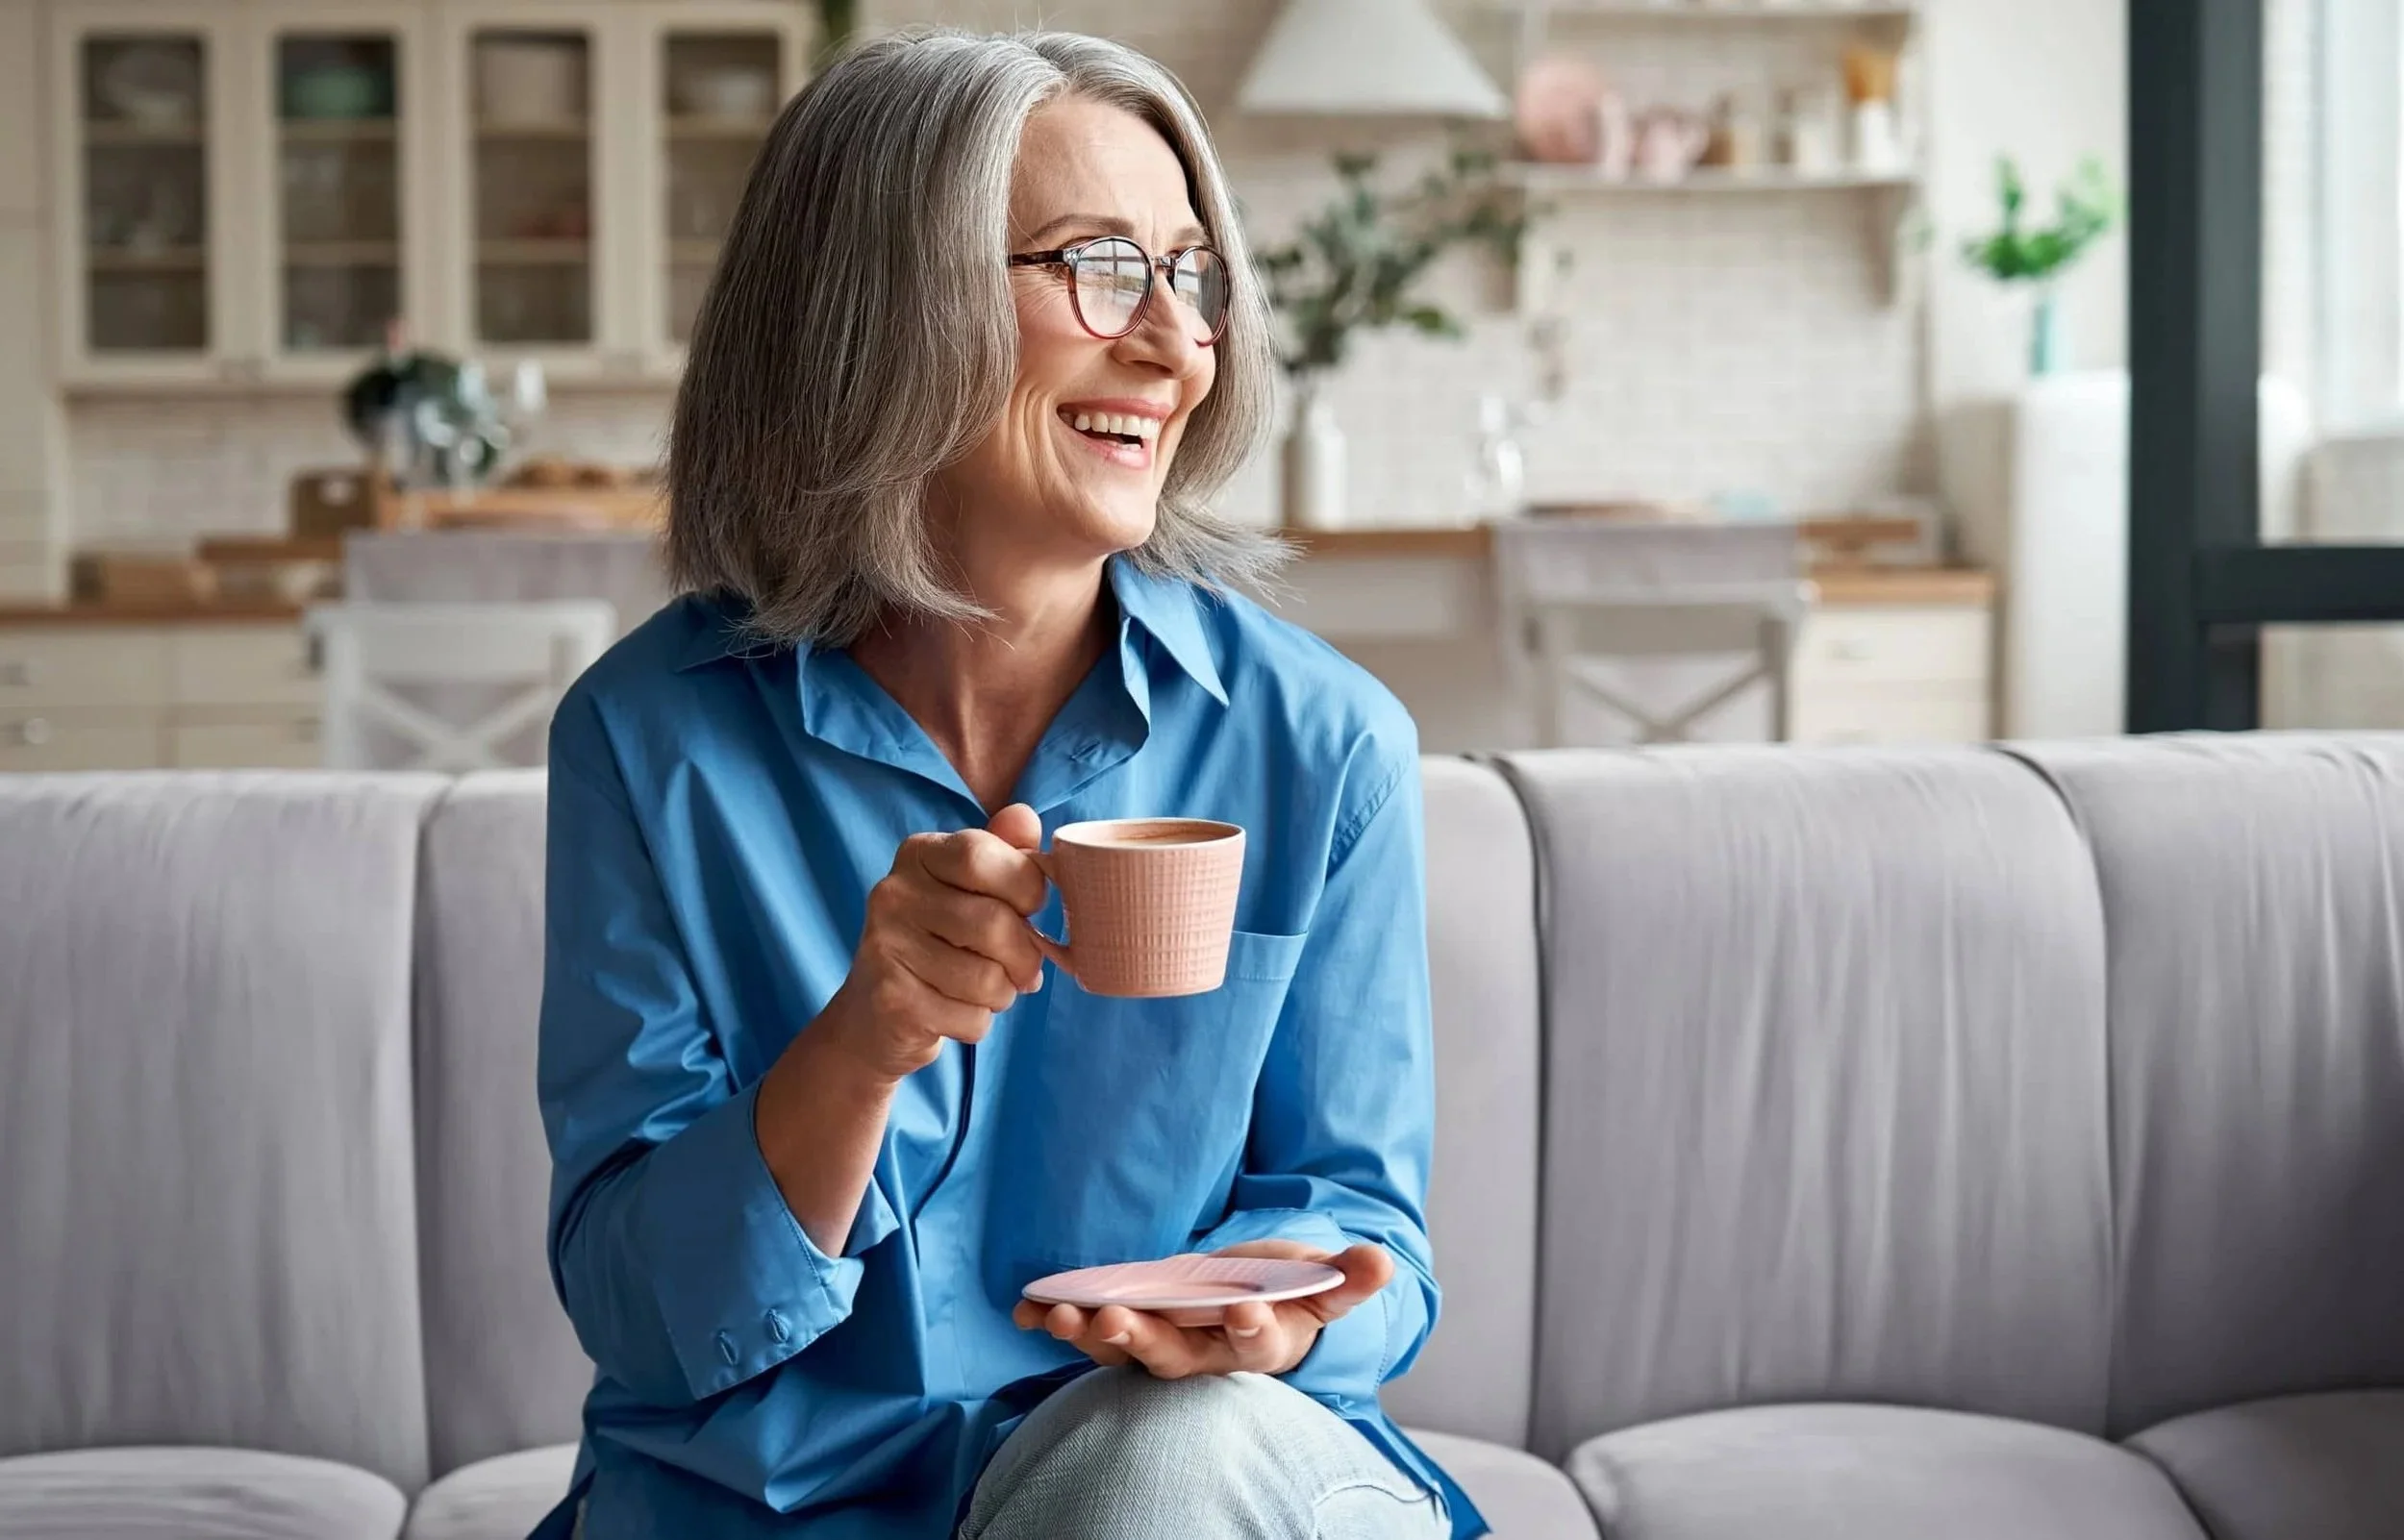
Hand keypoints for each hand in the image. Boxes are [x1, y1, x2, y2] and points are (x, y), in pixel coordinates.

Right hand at [817, 803, 1049, 1081]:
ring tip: (984, 989)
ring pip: (988, 979)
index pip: (981, 855)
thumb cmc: (940, 943)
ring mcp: (885, 947)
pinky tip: (954, 1011)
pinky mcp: (891, 1001)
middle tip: (1018, 967)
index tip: (1028, 908)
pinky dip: (978, 1022)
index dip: (1025, 887)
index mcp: (918, 854)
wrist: (874, 1017)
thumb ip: (1003, 852)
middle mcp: (893, 894)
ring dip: (1002, 993)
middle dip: (1024, 956)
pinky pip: (971, 1018)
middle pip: (994, 923)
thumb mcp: (970, 889)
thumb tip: (1024, 816)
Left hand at [1009, 1241, 1393, 1378]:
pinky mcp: (1128, 1331)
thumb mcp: (1320, 1285)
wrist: (1249, 1309)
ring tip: (1056, 1315)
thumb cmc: (1285, 1296)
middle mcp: (1204, 1355)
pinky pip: (1089, 1333)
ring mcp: (1161, 1346)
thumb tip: (1382, 1259)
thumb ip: (1348, 1279)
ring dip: (1089, 1335)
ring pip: (1123, 1351)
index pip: (1253, 1343)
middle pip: (1172, 1357)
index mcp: (1257, 1345)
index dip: (1248, 1329)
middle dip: (1142, 1341)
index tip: (1241, 1310)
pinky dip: (1056, 1323)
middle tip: (1115, 1321)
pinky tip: (1024, 1309)